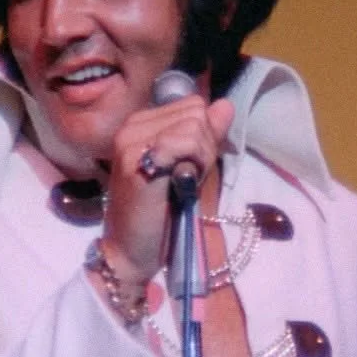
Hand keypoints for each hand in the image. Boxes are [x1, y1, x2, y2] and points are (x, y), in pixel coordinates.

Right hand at [101, 93, 234, 284]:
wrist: (130, 251)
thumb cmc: (159, 213)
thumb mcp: (187, 166)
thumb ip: (205, 135)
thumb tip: (226, 105)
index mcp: (140, 123)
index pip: (193, 105)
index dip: (203, 135)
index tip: (190, 165)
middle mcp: (132, 126)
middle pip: (196, 112)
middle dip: (204, 145)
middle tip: (187, 177)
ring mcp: (131, 142)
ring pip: (194, 125)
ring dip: (201, 156)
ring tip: (183, 182)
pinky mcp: (136, 162)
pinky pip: (184, 143)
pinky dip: (193, 164)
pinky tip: (181, 184)